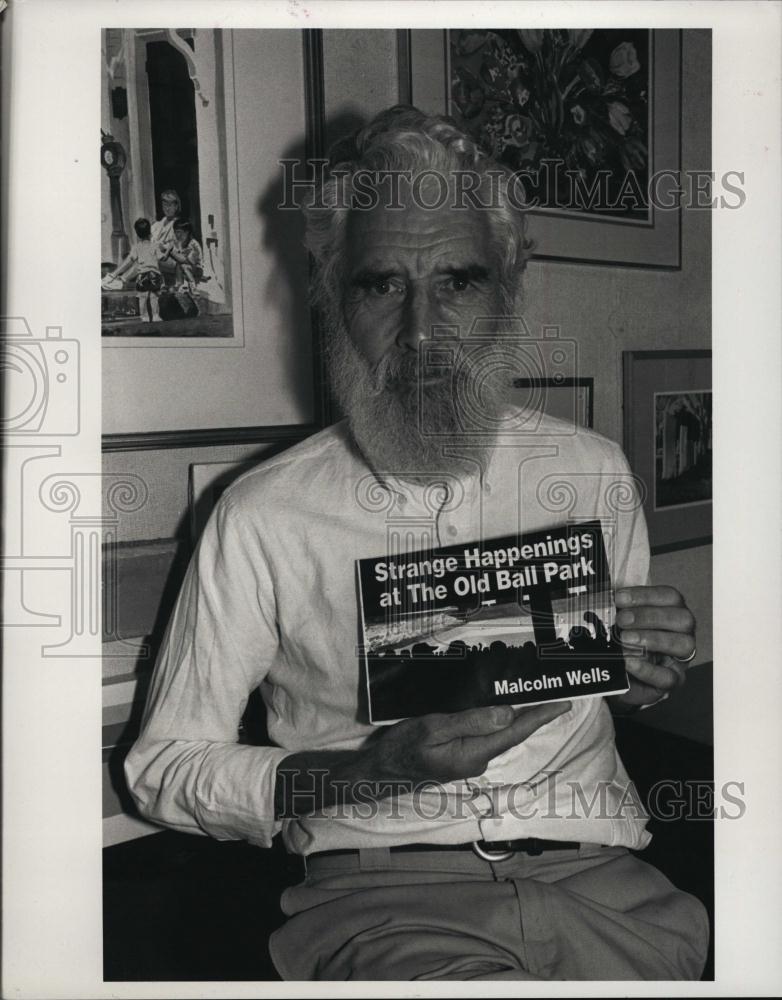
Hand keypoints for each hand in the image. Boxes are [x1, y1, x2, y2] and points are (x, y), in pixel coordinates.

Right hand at [274, 701, 571, 816]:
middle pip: (512, 733)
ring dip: (518, 717)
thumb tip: (508, 714)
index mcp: (474, 754)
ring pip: (499, 735)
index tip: (566, 703)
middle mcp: (477, 760)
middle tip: (555, 693)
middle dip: (535, 715)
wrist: (377, 774)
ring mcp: (468, 761)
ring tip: (535, 698)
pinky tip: (501, 710)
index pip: (516, 731)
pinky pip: (485, 736)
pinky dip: (498, 722)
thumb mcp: (432, 729)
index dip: (541, 716)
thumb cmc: (401, 749)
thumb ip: (470, 722)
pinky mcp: (458, 757)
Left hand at [609, 585, 695, 712]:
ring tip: (625, 639)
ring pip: (683, 644)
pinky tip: (628, 661)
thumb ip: (617, 608)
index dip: (646, 595)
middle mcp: (683, 633)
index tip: (619, 598)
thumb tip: (603, 596)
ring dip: (652, 639)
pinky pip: (668, 677)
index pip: (671, 597)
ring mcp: (681, 658)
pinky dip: (647, 669)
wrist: (616, 675)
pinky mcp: (673, 681)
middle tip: (622, 620)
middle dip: (650, 616)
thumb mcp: (619, 621)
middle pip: (683, 619)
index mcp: (672, 612)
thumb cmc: (622, 641)